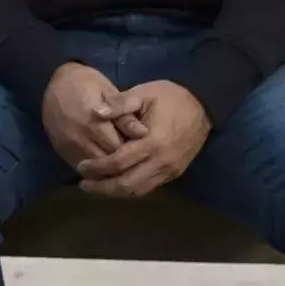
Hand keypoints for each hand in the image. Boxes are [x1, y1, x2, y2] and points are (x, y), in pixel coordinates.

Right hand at [41, 62, 146, 169]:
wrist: (52, 81)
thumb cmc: (86, 83)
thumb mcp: (108, 92)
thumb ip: (124, 115)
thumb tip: (143, 133)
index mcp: (95, 123)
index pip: (120, 150)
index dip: (133, 151)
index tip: (140, 148)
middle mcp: (80, 138)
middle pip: (107, 162)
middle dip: (121, 162)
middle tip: (131, 157)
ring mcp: (68, 145)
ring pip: (93, 169)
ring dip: (106, 168)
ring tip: (118, 163)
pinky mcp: (60, 149)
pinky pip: (79, 167)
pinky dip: (92, 169)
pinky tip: (101, 164)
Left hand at [76, 80, 211, 198]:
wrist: (204, 104)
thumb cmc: (170, 97)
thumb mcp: (143, 93)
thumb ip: (119, 103)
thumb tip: (95, 113)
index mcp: (152, 142)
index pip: (119, 162)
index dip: (98, 167)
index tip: (81, 166)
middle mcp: (162, 161)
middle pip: (127, 184)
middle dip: (103, 187)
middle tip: (83, 184)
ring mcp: (170, 170)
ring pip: (139, 190)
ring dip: (116, 192)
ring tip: (96, 187)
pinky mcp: (175, 173)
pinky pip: (149, 187)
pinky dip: (131, 189)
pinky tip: (117, 183)